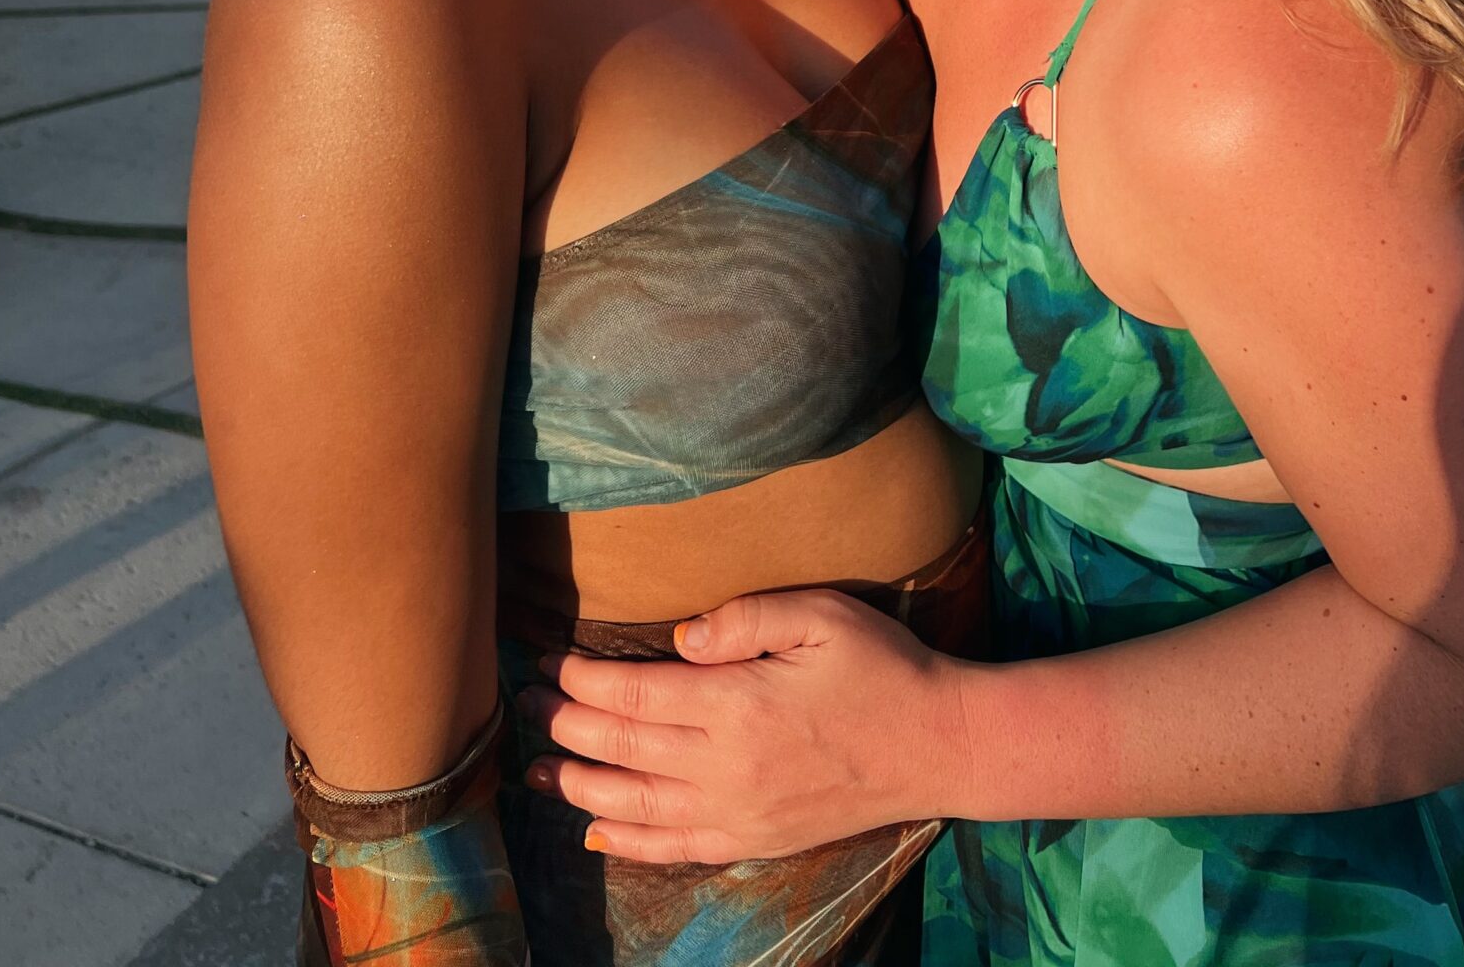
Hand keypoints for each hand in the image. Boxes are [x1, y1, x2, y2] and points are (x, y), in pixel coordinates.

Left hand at [521, 589, 962, 864]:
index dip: (582, 681)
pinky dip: (627, 844)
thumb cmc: (881, 666)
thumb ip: (744, 617)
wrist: (937, 746)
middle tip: (526, 705)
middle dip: (565, 728)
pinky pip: (674, 849)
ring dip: (578, 790)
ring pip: (634, 809)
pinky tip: (595, 835)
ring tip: (537, 771)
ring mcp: (738, 813)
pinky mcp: (754, 841)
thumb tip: (679, 635)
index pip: (634, 697)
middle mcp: (727, 768)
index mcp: (737, 705)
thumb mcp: (820, 615)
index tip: (550, 661)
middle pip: (620, 753)